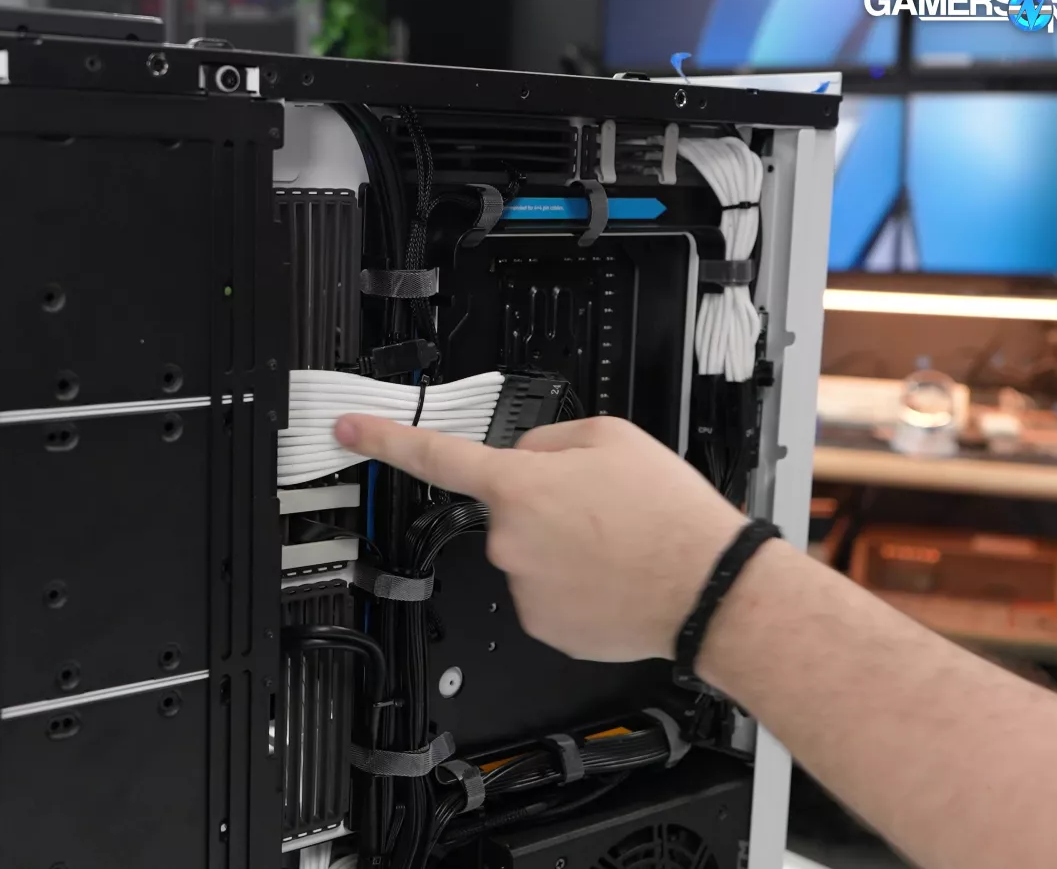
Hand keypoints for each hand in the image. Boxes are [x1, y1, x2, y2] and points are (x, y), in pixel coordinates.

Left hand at [334, 414, 749, 661]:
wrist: (709, 589)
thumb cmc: (668, 516)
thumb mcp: (614, 438)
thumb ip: (552, 439)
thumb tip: (528, 456)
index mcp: (519, 484)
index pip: (434, 455)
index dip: (383, 438)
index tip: (347, 431)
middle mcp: (509, 539)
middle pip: (508, 510)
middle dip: (543, 505)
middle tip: (601, 508)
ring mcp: (522, 587)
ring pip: (530, 554)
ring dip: (564, 547)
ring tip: (618, 545)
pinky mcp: (543, 625)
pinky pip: (547, 593)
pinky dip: (575, 585)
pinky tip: (613, 578)